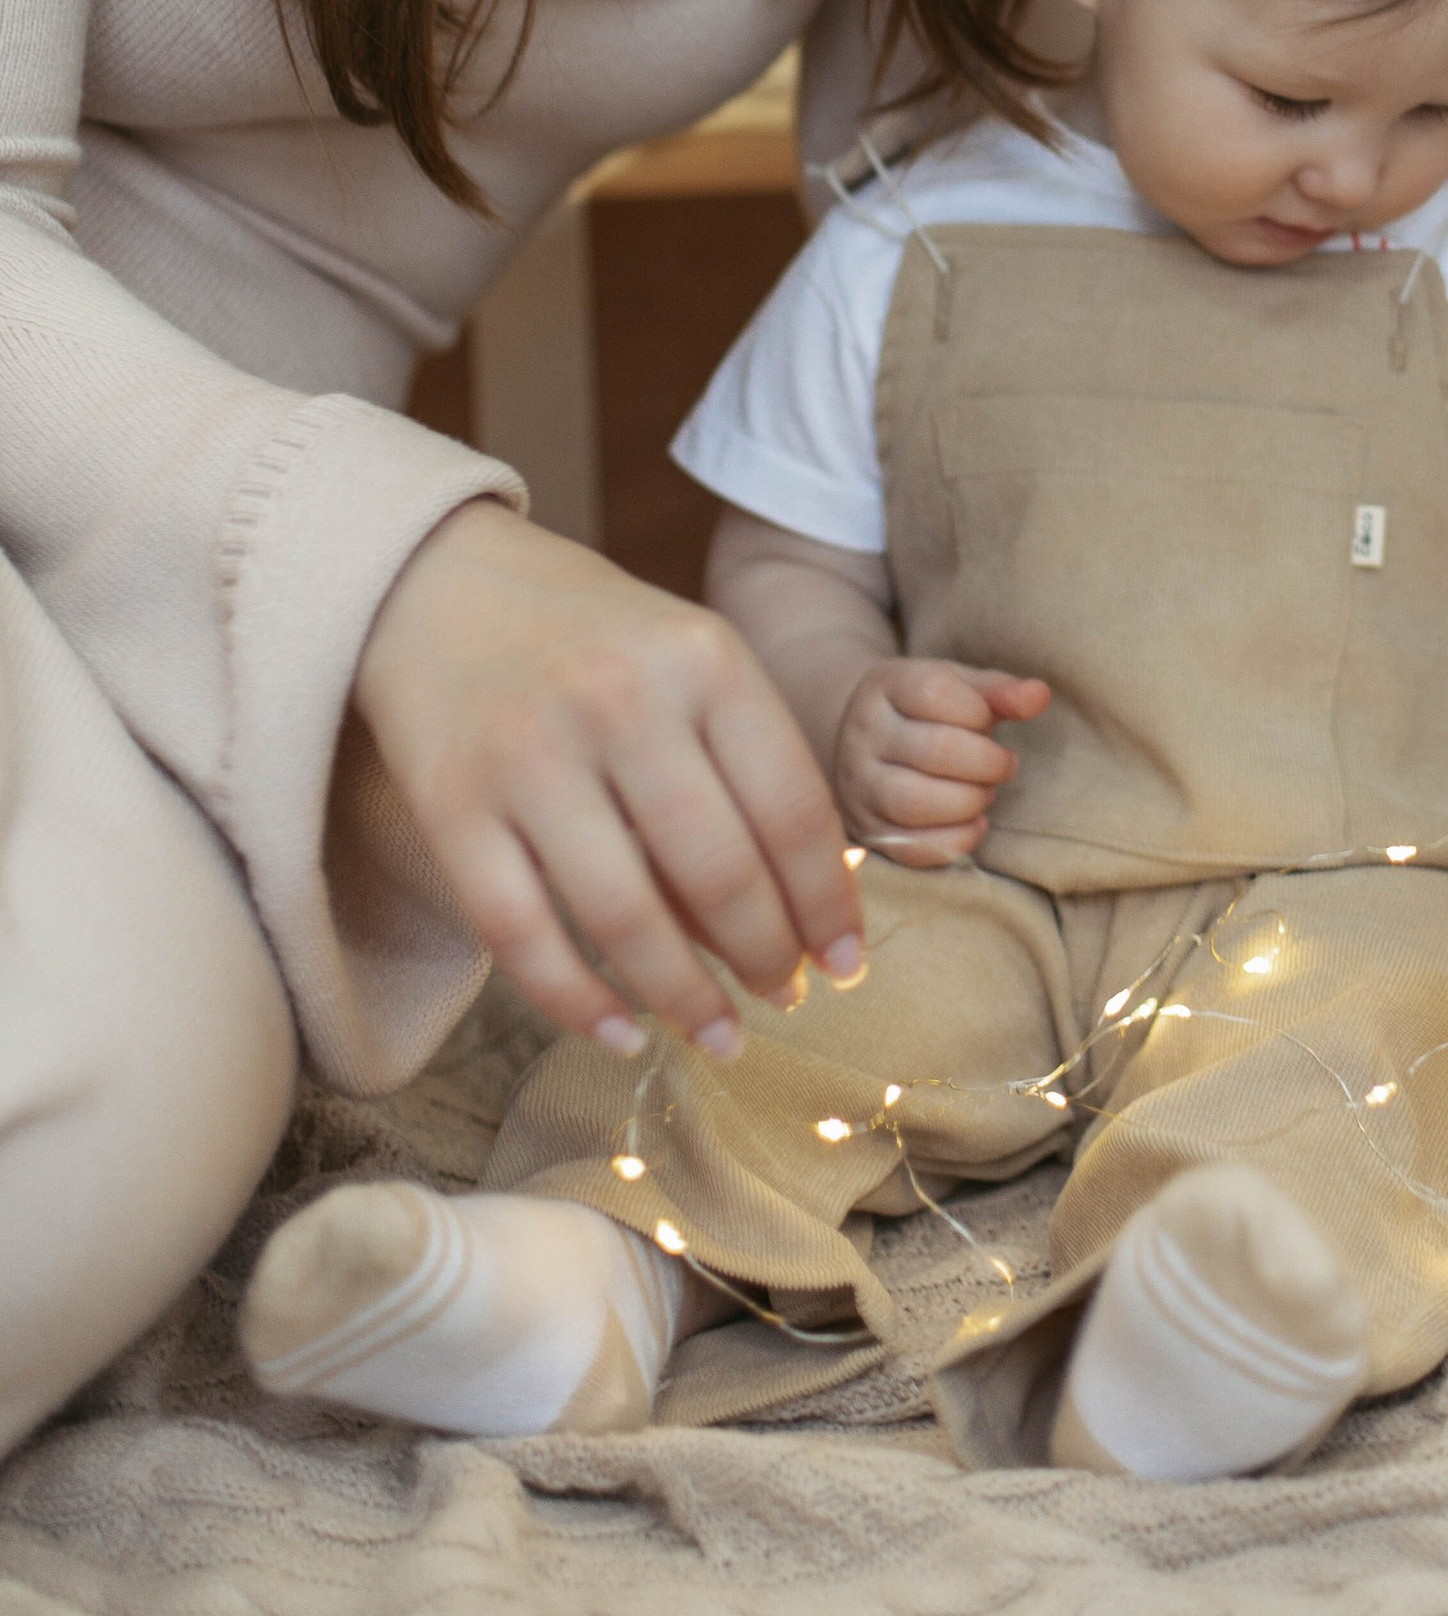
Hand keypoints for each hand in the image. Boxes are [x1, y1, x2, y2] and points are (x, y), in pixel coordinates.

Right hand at [354, 499, 867, 1056]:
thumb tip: (801, 918)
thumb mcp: (689, 659)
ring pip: (625, 918)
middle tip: (782, 999)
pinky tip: (621, 1033)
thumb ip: (743, 764)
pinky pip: (522, 936)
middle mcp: (621, 699)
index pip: (792, 809)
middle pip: (719, 873)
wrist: (437, 580)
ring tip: (719, 1034)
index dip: (826, 905)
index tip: (843, 966)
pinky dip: (578, 1003)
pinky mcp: (451, 806)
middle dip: (765, 959)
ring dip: (684, 1000)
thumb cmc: (593, 637)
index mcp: (704, 656)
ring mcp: (529, 754)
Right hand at [833, 657, 1049, 864]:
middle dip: (987, 762)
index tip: (990, 721)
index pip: (936, 692)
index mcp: (886, 686)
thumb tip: (1039, 695)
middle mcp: (863, 734)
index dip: (979, 712)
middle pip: (935, 750)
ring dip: (971, 801)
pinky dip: (957, 840)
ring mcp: (859, 785)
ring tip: (985, 792)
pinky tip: (975, 823)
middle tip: (1004, 765)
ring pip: (916, 801)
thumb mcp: (958, 687)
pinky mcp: (868, 831)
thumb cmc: (925, 712)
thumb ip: (999, 691)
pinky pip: (912, 848)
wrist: (861, 743)